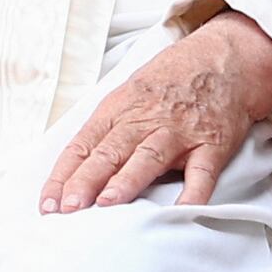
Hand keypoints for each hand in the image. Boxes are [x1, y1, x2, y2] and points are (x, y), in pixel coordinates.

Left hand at [43, 12, 271, 216]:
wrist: (224, 59)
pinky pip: (202, 172)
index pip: (83, 144)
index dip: (63, 175)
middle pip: (109, 151)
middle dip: (86, 180)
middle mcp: (145, 119)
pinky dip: (194, 193)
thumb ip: (105, 130)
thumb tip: (71, 170)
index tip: (47, 202)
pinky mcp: (212, 144)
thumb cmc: (170, 83)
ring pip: (148, 157)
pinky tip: (181, 212)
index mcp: (119, 109)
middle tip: (68, 206)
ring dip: (127, 180)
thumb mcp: (128, 95)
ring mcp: (180, 132)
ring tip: (107, 204)